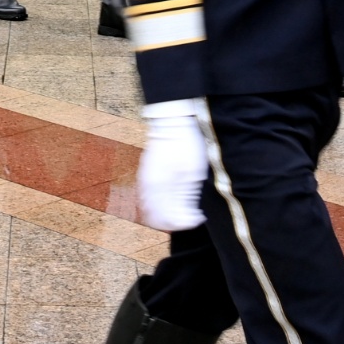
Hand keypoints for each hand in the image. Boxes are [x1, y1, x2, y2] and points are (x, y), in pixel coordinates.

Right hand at [138, 100, 208, 230]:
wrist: (172, 120)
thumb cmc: (185, 144)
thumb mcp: (193, 173)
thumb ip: (187, 198)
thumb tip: (189, 217)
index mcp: (158, 189)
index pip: (167, 220)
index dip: (185, 222)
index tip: (199, 217)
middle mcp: (147, 187)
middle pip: (156, 218)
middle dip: (174, 221)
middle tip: (192, 215)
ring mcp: (145, 179)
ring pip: (150, 209)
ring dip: (166, 214)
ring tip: (185, 207)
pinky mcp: (146, 174)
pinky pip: (148, 198)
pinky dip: (160, 204)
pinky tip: (175, 197)